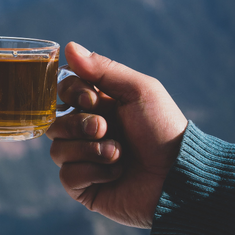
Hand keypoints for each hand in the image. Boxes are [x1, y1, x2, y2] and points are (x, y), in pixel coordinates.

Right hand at [47, 43, 187, 228]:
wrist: (179, 177)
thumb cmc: (163, 129)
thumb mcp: (138, 91)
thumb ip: (103, 68)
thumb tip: (69, 47)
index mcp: (98, 107)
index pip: (63, 92)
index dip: (71, 94)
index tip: (92, 98)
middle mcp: (87, 133)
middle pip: (55, 122)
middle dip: (80, 124)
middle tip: (106, 129)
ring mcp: (83, 161)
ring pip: (57, 149)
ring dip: (90, 150)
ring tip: (118, 155)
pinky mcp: (83, 188)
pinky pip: (67, 176)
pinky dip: (92, 173)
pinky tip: (116, 174)